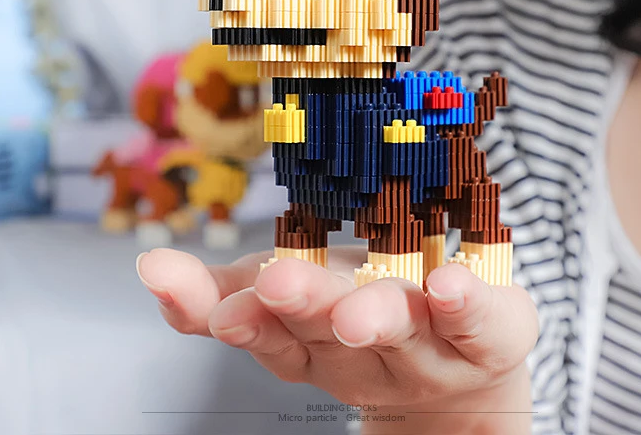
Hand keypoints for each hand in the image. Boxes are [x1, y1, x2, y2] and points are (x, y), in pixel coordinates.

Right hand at [136, 247, 537, 429]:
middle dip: (303, 309)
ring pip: (400, 330)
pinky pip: (482, 324)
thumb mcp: (289, 302)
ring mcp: (431, 343)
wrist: (461, 371)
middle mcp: (368, 346)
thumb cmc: (364, 311)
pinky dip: (466, 305)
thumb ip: (220, 293)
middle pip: (332, 331)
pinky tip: (451, 285)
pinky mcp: (490, 332)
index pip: (274, 334)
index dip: (242, 319)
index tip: (221, 304)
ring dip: (373, 315)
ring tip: (355, 310)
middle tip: (275, 287)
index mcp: (318, 337)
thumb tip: (149, 268)